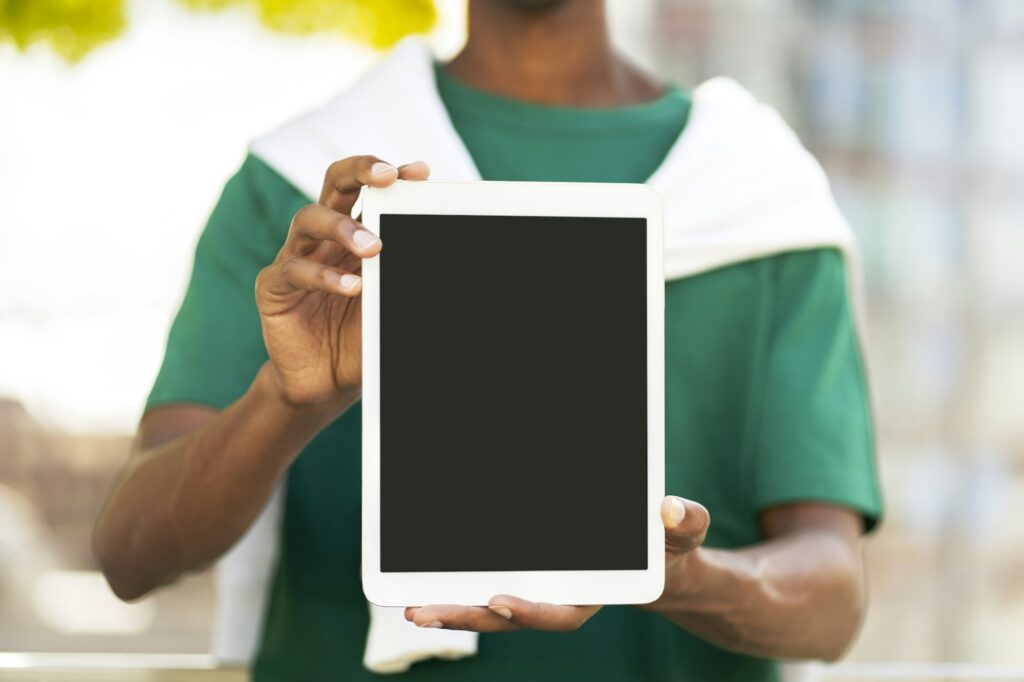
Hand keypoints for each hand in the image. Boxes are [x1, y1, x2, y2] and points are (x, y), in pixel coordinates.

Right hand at [255, 156, 429, 407]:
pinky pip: (294, 270)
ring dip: (342, 227)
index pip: (367, 190)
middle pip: (333, 184)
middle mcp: (323, 238)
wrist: (326, 384)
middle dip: (359, 171)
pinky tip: (351, 287)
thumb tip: (446, 253)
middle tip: (386, 177)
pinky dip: (324, 277)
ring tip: (373, 246)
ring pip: (308, 219)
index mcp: (353, 233)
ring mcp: (295, 258)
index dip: (390, 174)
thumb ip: (406, 276)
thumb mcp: (390, 303)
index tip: (420, 172)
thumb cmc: (361, 338)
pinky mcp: (274, 287)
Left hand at [403, 495, 709, 632]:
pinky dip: (460, 582)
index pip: (557, 613)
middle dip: (466, 615)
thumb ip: (684, 524)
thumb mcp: (683, 535)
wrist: (656, 554)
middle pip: (508, 615)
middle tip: (420, 611)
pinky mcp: (527, 573)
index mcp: (593, 596)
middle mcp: (559, 597)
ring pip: (489, 603)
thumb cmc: (668, 546)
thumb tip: (671, 509)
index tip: (500, 601)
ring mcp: (539, 587)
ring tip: (409, 605)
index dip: (529, 611)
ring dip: (451, 605)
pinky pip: (489, 580)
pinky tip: (425, 576)